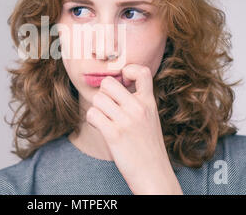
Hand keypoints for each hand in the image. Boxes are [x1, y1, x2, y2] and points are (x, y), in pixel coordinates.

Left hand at [86, 63, 182, 194]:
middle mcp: (138, 108)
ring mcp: (126, 121)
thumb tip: (115, 85)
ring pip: (97, 99)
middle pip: (108, 83)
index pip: (142, 71)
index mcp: (149, 102)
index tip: (124, 81)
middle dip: (103, 94)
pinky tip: (100, 127)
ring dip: (96, 109)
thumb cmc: (148, 147)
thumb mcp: (151, 118)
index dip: (128, 70)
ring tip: (104, 120)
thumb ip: (138, 101)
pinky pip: (92, 114)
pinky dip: (92, 120)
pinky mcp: (114, 134)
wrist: (154, 174)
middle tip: (108, 107)